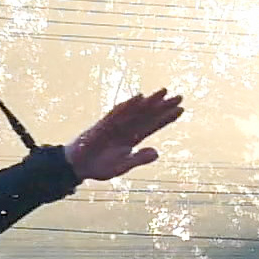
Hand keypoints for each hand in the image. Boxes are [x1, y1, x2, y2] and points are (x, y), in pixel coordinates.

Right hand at [65, 89, 183, 180]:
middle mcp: (126, 128)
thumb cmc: (99, 166)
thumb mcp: (122, 165)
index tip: (181, 110)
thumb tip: (157, 152)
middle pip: (148, 114)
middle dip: (163, 106)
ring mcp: (115, 125)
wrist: (77, 166)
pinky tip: (139, 98)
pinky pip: (117, 113)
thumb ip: (139, 159)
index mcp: (132, 139)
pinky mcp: (103, 125)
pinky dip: (128, 106)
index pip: (153, 125)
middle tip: (179, 96)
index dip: (166, 118)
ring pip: (136, 111)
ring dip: (150, 102)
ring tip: (164, 92)